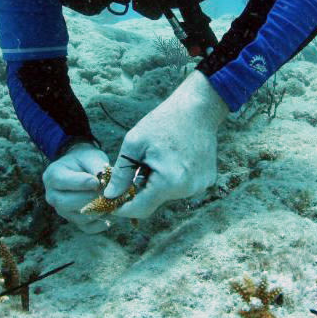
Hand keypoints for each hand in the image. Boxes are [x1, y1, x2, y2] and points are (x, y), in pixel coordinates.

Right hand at [42, 142, 110, 232]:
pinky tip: (112, 212)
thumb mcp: (90, 157)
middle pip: (69, 203)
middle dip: (92, 198)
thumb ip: (97, 166)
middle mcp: (53, 196)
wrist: (81, 168)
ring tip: (114, 201)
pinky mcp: (74, 221)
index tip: (98, 181)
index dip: (83, 183)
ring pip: (80, 217)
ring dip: (99, 210)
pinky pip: (88, 228)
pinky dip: (102, 223)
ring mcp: (62, 211)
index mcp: (53, 176)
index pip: (63, 182)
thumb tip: (107, 180)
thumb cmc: (84, 160)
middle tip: (109, 192)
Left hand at [105, 72, 228, 221]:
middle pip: (154, 202)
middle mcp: (188, 189)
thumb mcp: (134, 144)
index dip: (123, 209)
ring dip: (156, 185)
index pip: (140, 209)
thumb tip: (109, 196)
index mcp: (169, 181)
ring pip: (167, 195)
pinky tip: (171, 159)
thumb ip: (121, 173)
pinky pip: (181, 187)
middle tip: (135, 169)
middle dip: (140, 192)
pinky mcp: (207, 180)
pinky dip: (171, 179)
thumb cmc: (163, 122)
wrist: (198, 108)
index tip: (111, 204)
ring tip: (156, 159)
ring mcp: (200, 186)